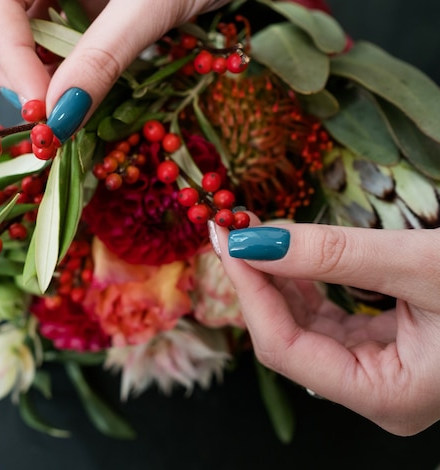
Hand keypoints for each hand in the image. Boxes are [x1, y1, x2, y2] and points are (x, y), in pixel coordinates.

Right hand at [0, 0, 230, 129]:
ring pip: (20, 36)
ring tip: (65, 112)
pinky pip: (53, 42)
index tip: (41, 107)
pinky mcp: (80, 6)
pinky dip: (62, 74)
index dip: (7, 55)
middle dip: (12, 72)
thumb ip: (104, 54)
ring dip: (36, 79)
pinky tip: (81, 95)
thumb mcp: (151, 5)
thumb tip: (62, 115)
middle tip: (47, 116)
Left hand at [212, 218, 439, 435]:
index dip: (250, 291)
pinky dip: (305, 282)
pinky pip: (328, 317)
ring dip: (277, 278)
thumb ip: (334, 253)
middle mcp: (378, 392)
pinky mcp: (385, 346)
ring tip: (253, 233)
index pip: (285, 348)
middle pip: (288, 339)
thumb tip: (254, 239)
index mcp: (388, 396)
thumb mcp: (421, 266)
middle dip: (257, 281)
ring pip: (304, 326)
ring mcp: (381, 370)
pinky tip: (287, 253)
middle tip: (231, 229)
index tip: (228, 238)